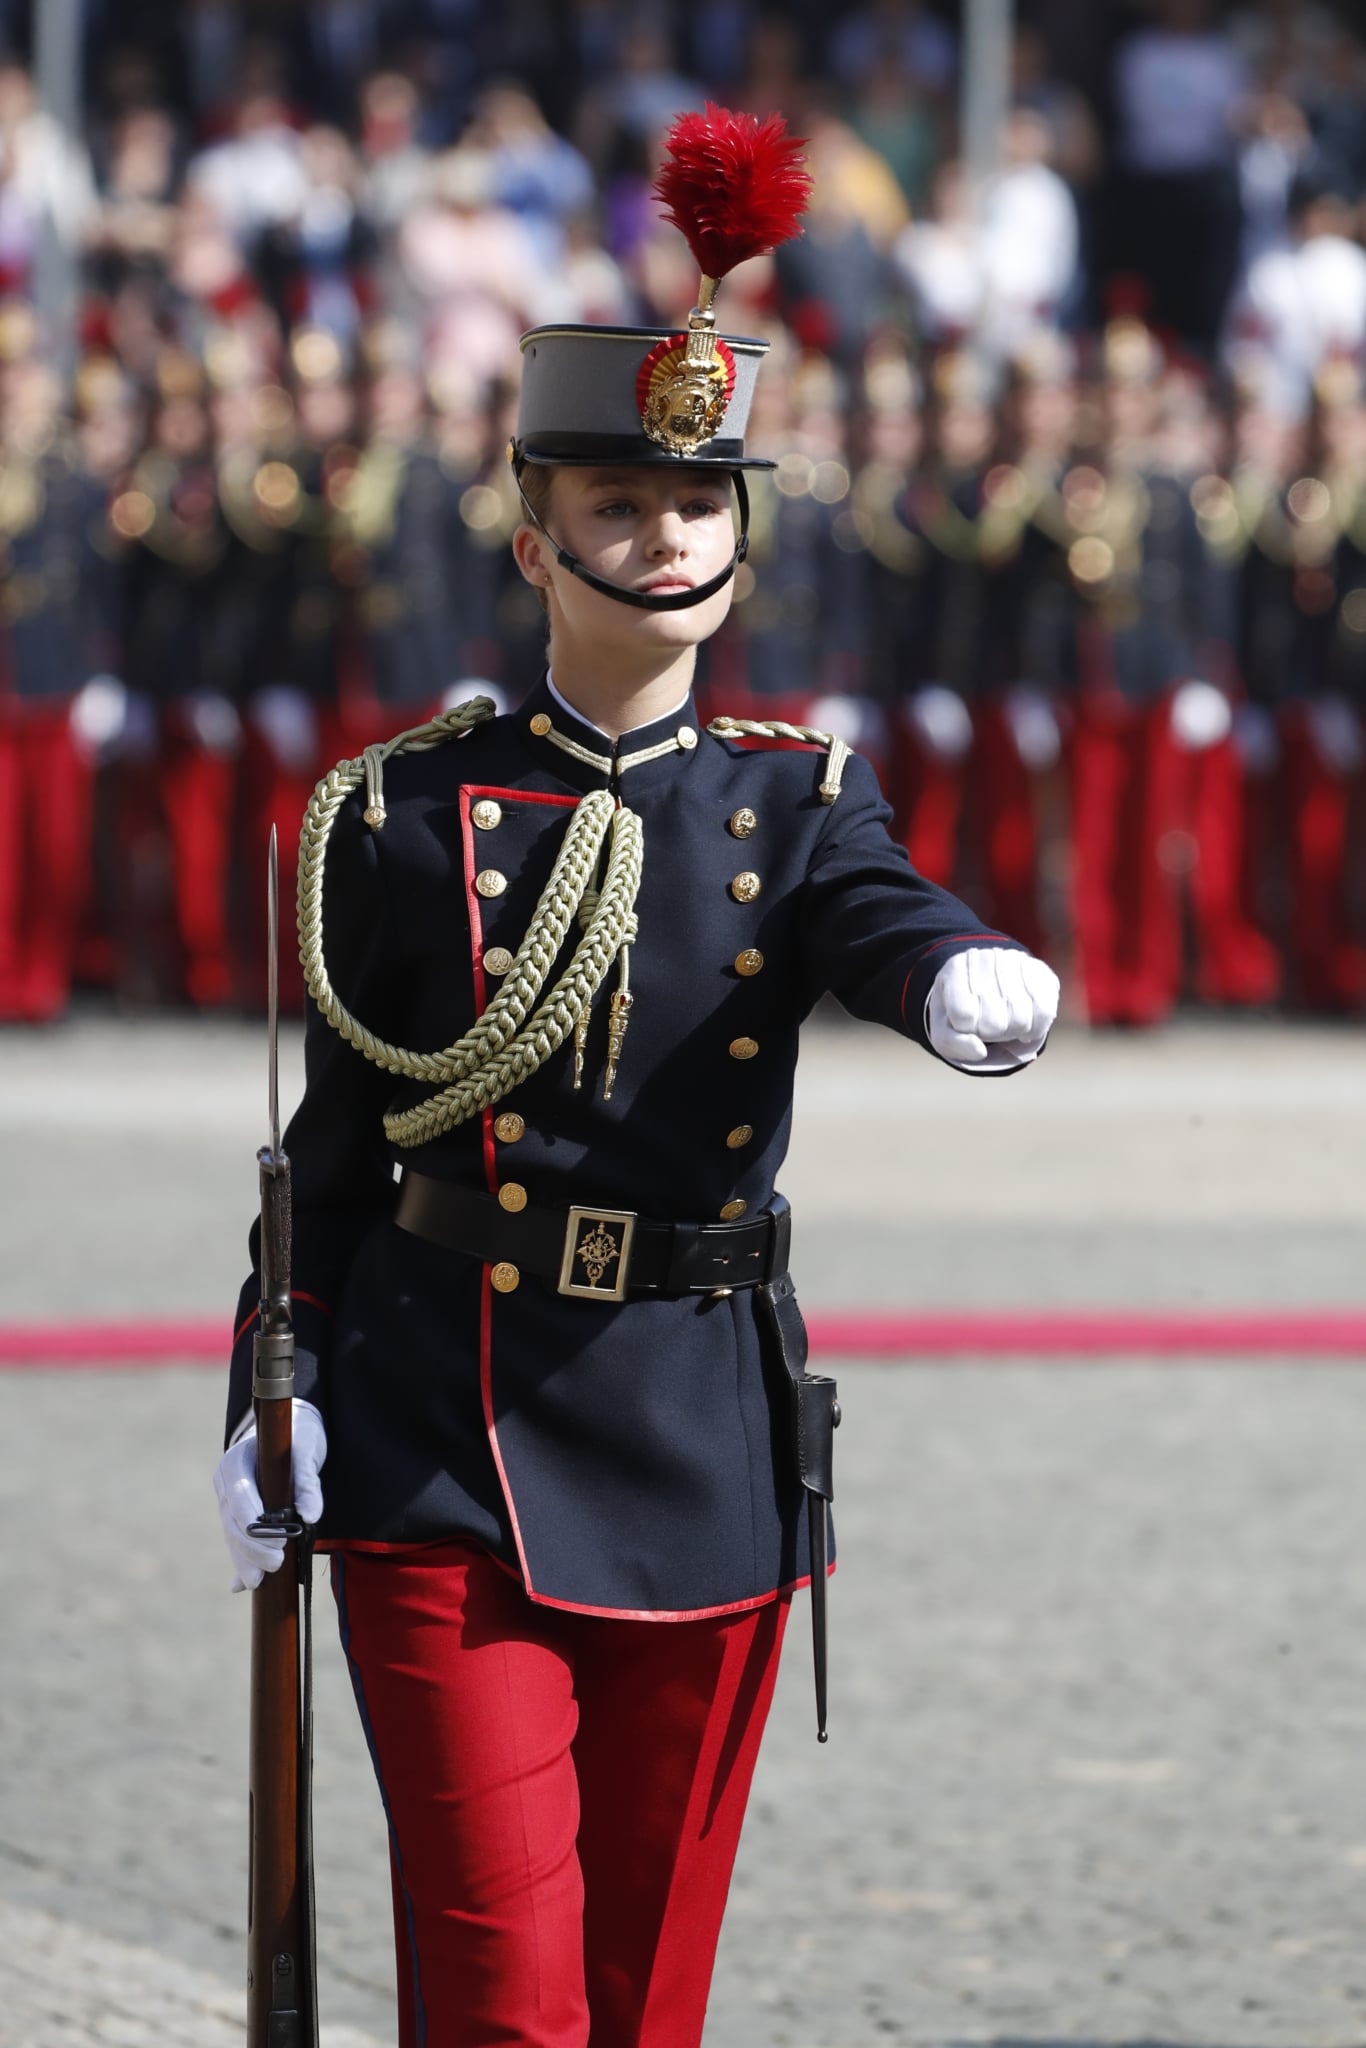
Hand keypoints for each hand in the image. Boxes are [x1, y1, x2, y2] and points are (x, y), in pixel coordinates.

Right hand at [212, 1400, 326, 1592]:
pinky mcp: (236, 1515)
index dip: (252, 1519)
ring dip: (245, 1559)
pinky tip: (241, 1584)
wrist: (288, 1430)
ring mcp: (227, 1500)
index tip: (274, 1540)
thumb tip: (311, 1515)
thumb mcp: (307, 1449)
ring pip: (232, 1534)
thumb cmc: (296, 1435)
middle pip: (232, 1520)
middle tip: (277, 1563)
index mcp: (236, 1461)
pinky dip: (241, 1562)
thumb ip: (307, 1481)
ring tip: (259, 1580)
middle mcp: (226, 1482)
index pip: (238, 1494)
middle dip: (251, 1546)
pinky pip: (237, 1540)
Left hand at [927, 948, 1058, 1070]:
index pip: (963, 1015)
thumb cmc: (960, 1010)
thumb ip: (952, 1043)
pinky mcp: (1040, 971)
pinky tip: (1026, 1025)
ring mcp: (1016, 961)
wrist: (984, 983)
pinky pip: (1045, 1012)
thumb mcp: (944, 1028)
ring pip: (1020, 1019)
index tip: (965, 1023)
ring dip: (1013, 1033)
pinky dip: (1036, 1028)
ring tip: (1006, 1023)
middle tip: (988, 1026)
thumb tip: (980, 1051)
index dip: (967, 1030)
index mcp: (955, 970)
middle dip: (991, 1034)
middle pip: (993, 1023)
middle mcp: (986, 959)